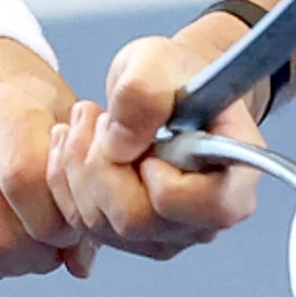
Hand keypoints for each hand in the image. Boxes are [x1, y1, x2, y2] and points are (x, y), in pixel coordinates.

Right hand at [0, 37, 94, 282]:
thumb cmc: (20, 97)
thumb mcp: (61, 119)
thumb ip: (76, 188)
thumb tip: (80, 266)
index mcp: (1, 111)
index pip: (27, 188)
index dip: (58, 225)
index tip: (70, 226)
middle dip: (35, 258)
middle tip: (48, 248)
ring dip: (2, 269)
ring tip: (20, 250)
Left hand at [51, 10, 263, 259]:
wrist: (168, 88)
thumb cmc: (177, 76)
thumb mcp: (159, 62)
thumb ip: (143, 95)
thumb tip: (118, 147)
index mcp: (232, 183)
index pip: (192, 207)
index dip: (157, 176)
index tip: (149, 137)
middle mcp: (201, 222)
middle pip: (133, 221)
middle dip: (100, 164)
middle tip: (99, 116)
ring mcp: (164, 235)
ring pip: (99, 223)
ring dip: (77, 165)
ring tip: (87, 118)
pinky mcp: (128, 235)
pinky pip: (79, 221)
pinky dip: (64, 178)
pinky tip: (73, 141)